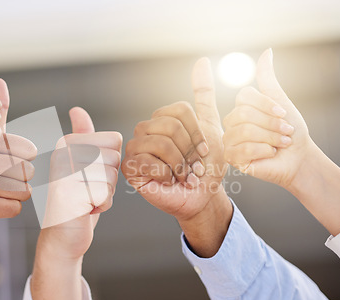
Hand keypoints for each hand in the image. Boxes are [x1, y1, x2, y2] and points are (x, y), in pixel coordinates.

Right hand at [39, 107, 122, 259]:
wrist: (64, 235)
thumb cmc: (79, 199)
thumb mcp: (82, 164)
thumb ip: (83, 137)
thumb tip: (77, 110)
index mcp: (67, 142)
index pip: (114, 140)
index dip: (112, 162)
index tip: (93, 173)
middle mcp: (62, 153)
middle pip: (115, 158)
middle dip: (110, 178)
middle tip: (89, 189)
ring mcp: (63, 172)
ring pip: (112, 176)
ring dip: (106, 193)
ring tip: (87, 198)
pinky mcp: (69, 193)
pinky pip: (105, 194)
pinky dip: (102, 205)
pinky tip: (86, 209)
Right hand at [122, 58, 226, 221]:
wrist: (201, 197)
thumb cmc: (205, 166)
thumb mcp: (210, 127)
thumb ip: (204, 95)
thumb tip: (201, 61)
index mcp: (162, 119)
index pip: (179, 111)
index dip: (196, 134)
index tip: (203, 152)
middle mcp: (145, 129)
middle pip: (169, 126)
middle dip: (188, 151)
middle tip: (193, 167)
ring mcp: (135, 148)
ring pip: (160, 144)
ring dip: (179, 164)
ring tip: (183, 175)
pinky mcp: (129, 167)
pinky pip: (148, 162)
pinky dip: (166, 175)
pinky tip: (168, 181)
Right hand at [223, 49, 339, 235]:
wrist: (298, 157)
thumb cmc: (290, 131)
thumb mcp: (281, 101)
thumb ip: (268, 79)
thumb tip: (266, 51)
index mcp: (241, 107)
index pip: (244, 97)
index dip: (266, 104)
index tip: (283, 113)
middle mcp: (231, 122)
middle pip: (244, 114)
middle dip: (271, 124)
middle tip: (286, 132)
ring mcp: (229, 140)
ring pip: (244, 132)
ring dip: (270, 138)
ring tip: (281, 143)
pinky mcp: (231, 158)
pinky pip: (243, 149)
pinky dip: (263, 150)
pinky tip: (269, 153)